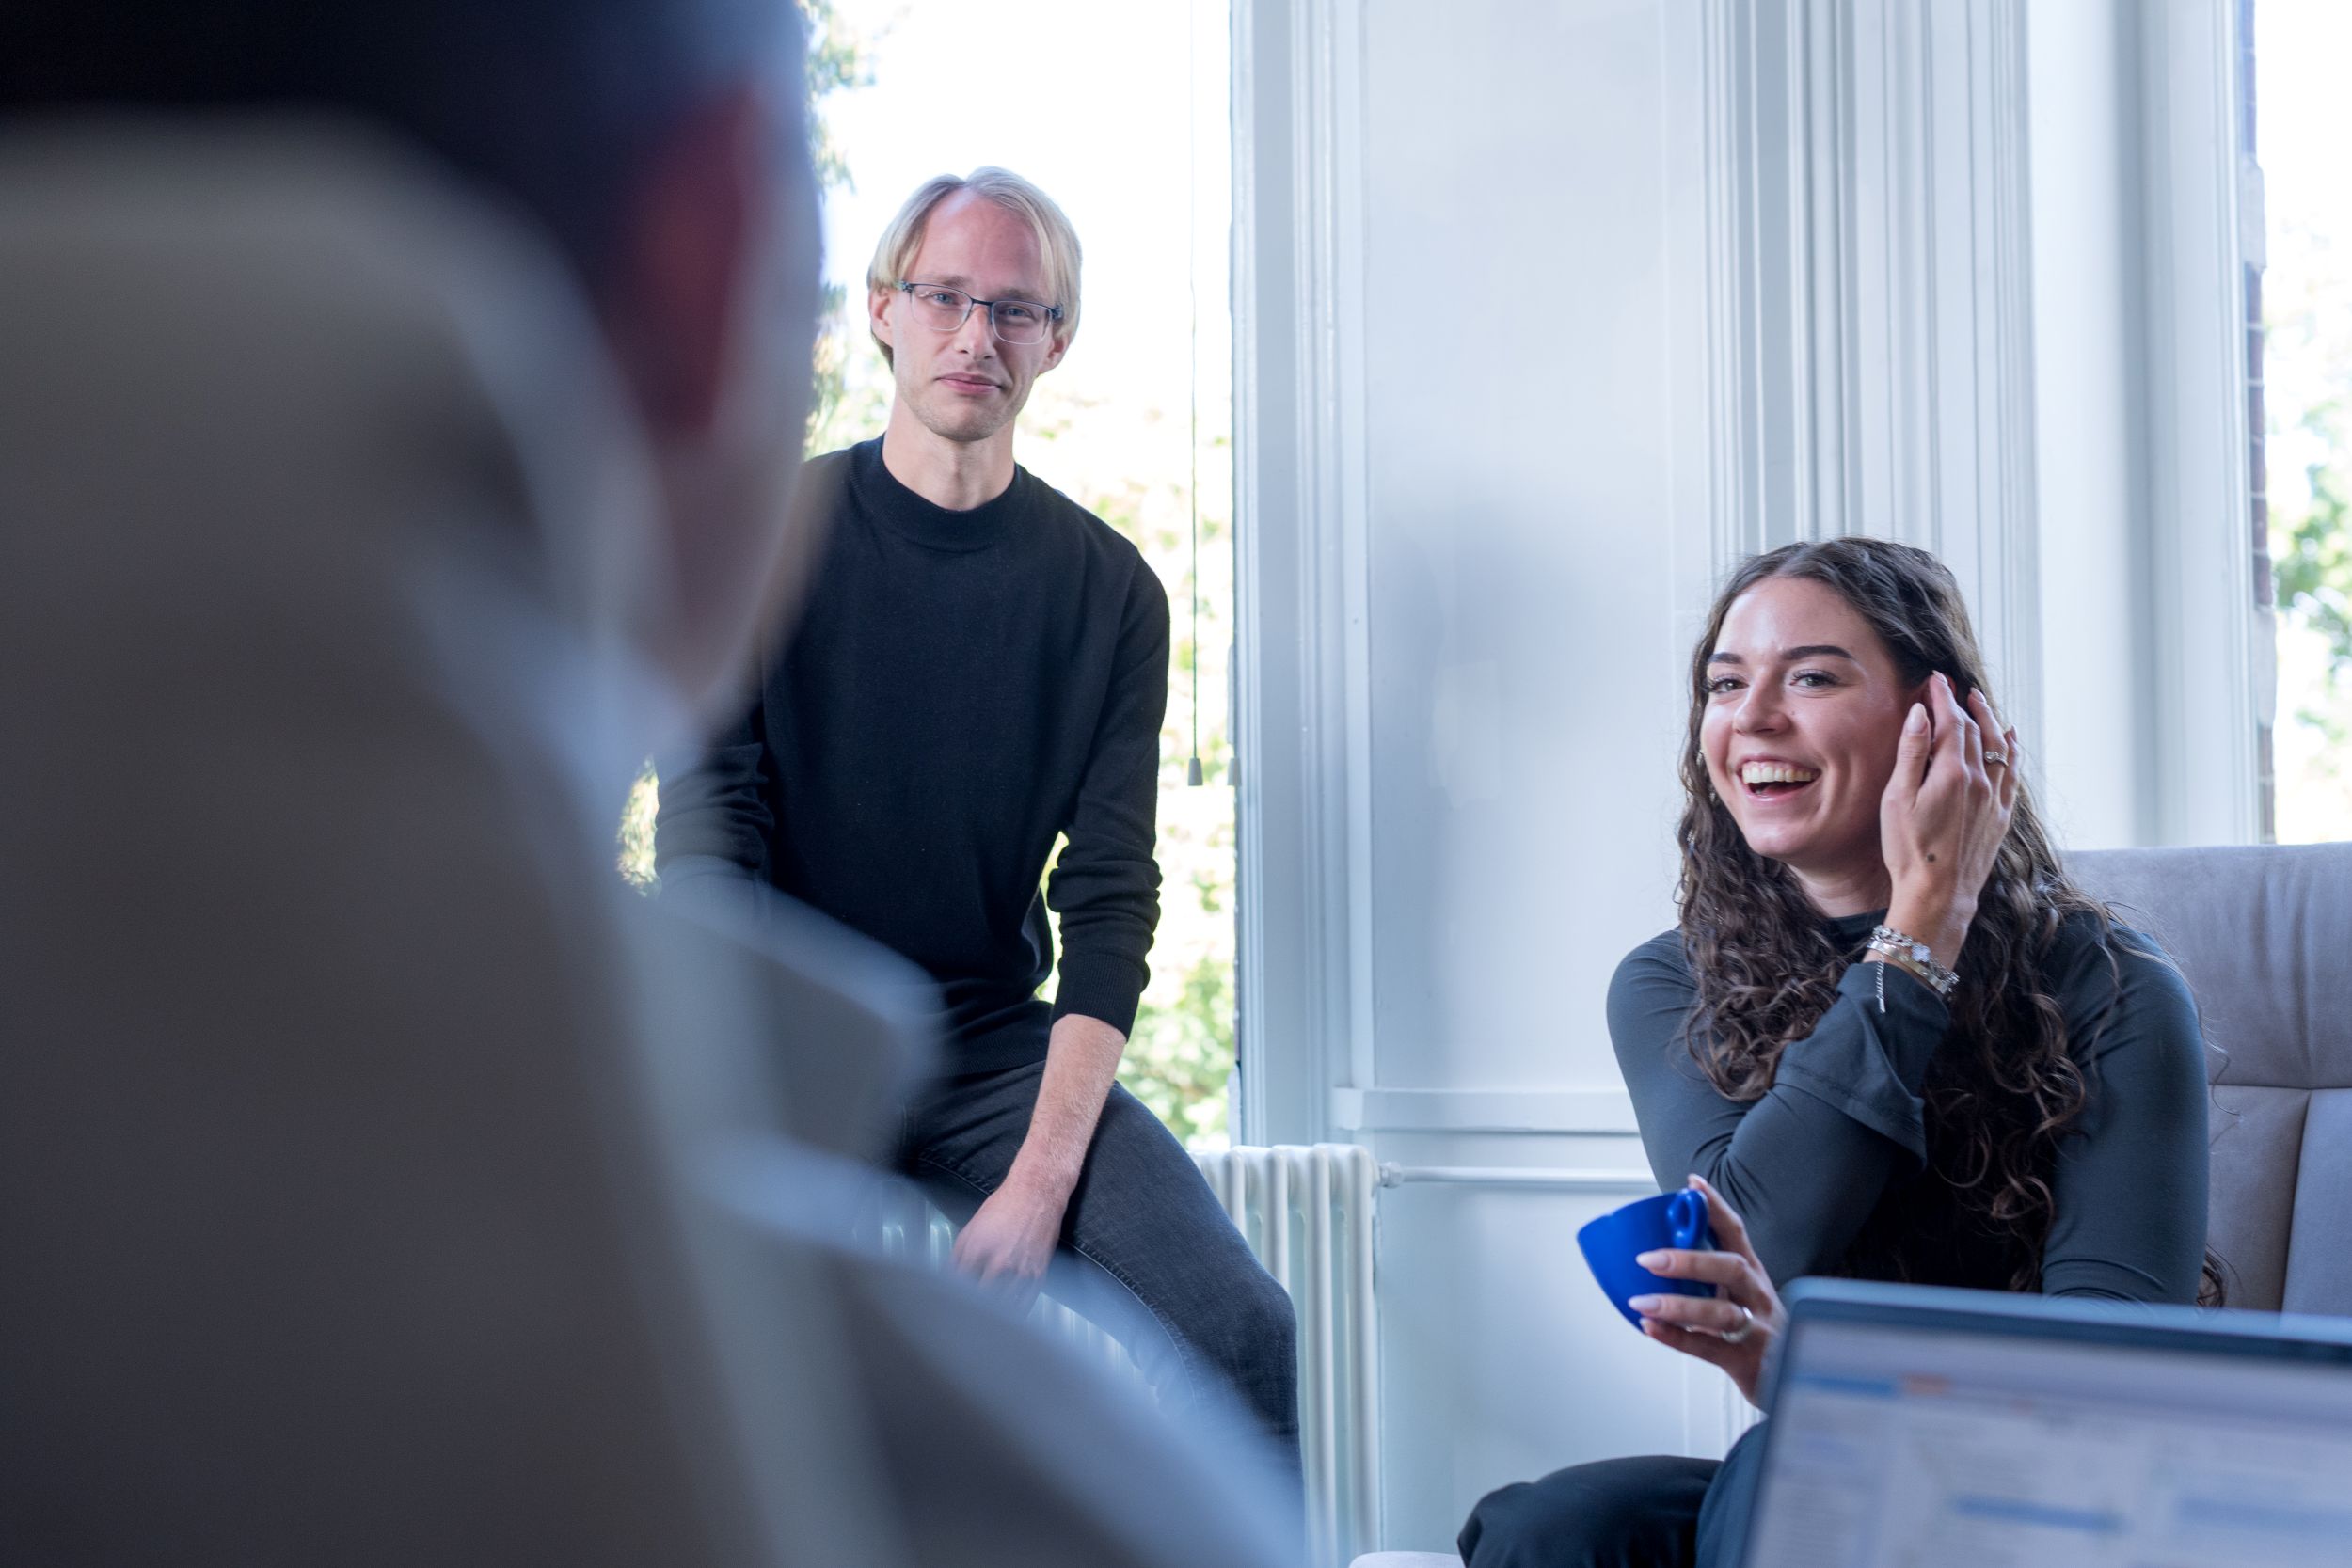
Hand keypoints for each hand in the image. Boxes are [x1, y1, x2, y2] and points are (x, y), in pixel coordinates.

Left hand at [950, 1173, 1065, 1313]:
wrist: (1037, 1194)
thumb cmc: (1005, 1207)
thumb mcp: (971, 1229)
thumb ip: (957, 1257)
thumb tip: (948, 1279)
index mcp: (978, 1251)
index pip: (960, 1287)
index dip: (954, 1299)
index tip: (952, 1305)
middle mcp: (1000, 1263)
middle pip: (982, 1301)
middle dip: (973, 1309)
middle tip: (966, 1317)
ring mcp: (1021, 1271)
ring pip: (1004, 1308)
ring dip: (994, 1315)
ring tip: (986, 1319)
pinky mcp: (1039, 1274)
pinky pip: (1026, 1303)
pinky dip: (1015, 1312)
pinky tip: (1008, 1313)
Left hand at [1629, 1175, 1787, 1408]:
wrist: (1792, 1382)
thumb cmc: (1757, 1334)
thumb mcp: (1740, 1298)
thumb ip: (1708, 1278)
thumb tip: (1656, 1254)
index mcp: (1753, 1276)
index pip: (1737, 1233)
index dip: (1716, 1207)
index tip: (1692, 1184)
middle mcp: (1758, 1297)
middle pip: (1732, 1269)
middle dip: (1691, 1261)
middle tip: (1650, 1258)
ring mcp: (1757, 1331)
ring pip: (1721, 1313)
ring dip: (1678, 1306)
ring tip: (1642, 1301)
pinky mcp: (1747, 1362)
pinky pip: (1709, 1348)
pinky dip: (1677, 1338)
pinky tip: (1651, 1327)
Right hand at [1878, 673, 2018, 965]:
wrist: (1938, 894)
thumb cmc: (1909, 850)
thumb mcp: (1897, 799)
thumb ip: (1912, 753)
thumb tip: (1922, 714)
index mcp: (1952, 773)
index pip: (1951, 721)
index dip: (1942, 697)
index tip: (1934, 679)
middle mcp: (1979, 781)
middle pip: (1974, 730)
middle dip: (1961, 704)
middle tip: (1950, 686)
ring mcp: (1994, 798)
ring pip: (1998, 746)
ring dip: (1989, 719)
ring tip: (1980, 700)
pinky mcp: (2001, 815)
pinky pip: (2012, 772)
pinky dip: (2011, 749)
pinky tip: (2010, 738)